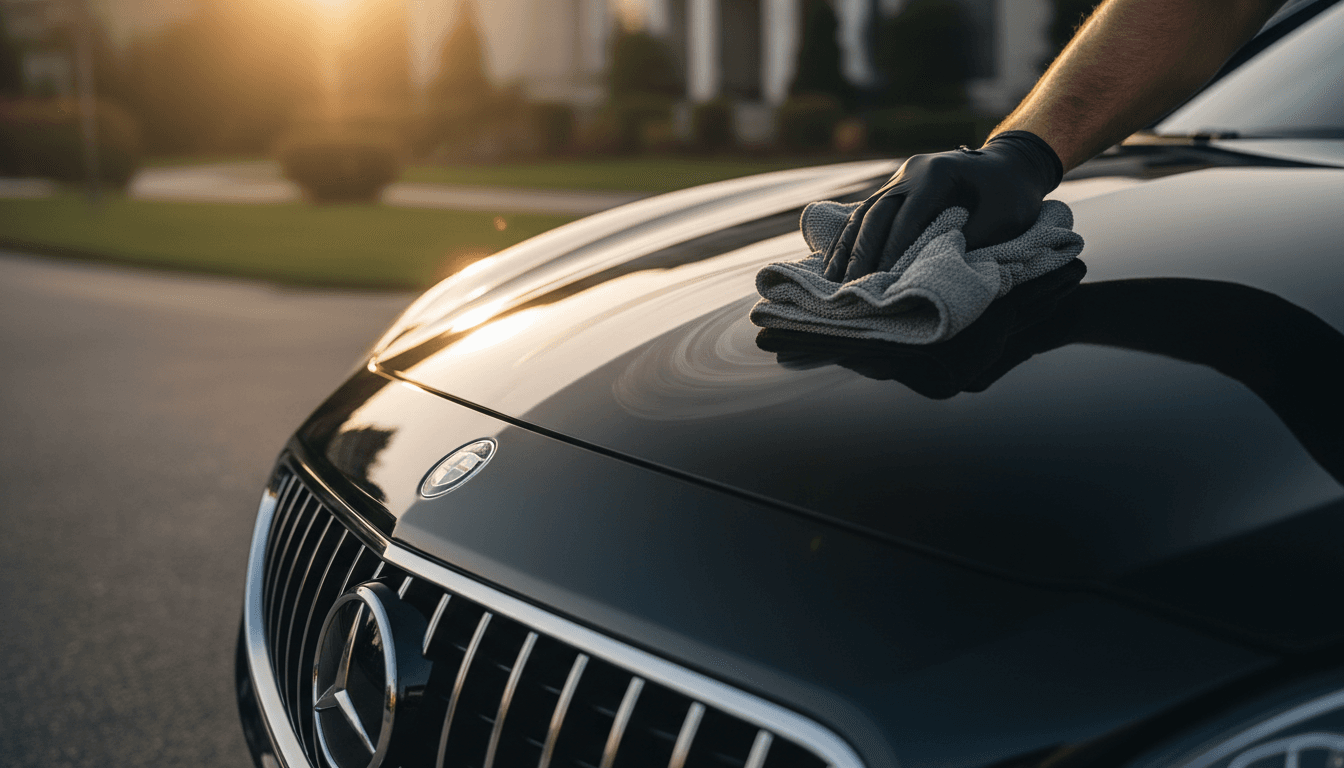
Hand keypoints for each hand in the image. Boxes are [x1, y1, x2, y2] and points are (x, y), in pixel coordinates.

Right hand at [823, 130, 1063, 281]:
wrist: (1012, 164)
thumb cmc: (1011, 194)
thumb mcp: (1001, 219)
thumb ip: (966, 241)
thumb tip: (929, 269)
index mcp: (937, 173)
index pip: (906, 217)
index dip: (893, 250)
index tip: (882, 279)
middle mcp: (911, 171)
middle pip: (876, 214)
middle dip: (862, 252)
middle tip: (850, 286)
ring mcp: (900, 177)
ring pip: (865, 212)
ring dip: (848, 247)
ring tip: (832, 278)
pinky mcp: (895, 187)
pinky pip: (866, 213)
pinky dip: (851, 238)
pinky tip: (836, 261)